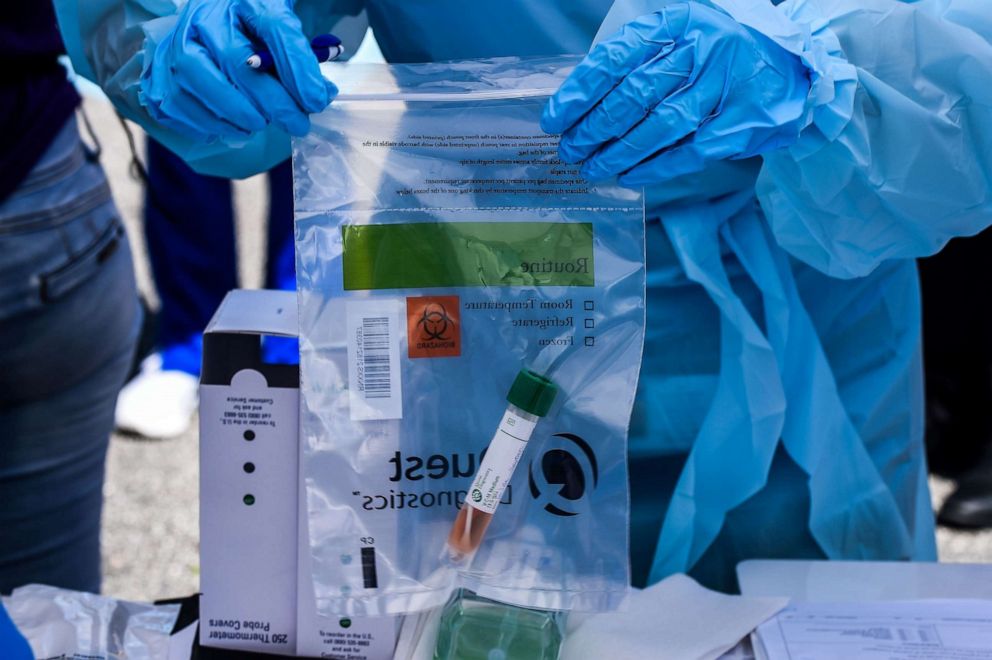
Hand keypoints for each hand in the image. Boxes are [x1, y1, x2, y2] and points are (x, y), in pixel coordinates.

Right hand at [140, 0, 335, 141]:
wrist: (203, 29)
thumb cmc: (247, 31)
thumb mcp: (278, 30)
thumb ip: (300, 57)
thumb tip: (320, 96)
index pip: (275, 27)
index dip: (298, 68)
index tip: (317, 101)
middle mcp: (202, 18)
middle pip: (239, 64)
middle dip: (274, 102)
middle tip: (297, 123)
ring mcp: (175, 45)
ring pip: (203, 85)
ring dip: (239, 115)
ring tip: (261, 123)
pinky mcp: (158, 74)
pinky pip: (180, 106)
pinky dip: (211, 124)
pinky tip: (234, 126)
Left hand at [541, 2, 808, 185]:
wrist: (793, 63)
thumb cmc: (718, 54)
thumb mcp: (681, 37)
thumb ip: (637, 60)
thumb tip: (581, 102)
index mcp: (678, 22)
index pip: (615, 58)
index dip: (579, 92)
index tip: (554, 118)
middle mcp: (703, 48)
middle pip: (633, 95)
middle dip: (593, 128)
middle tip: (569, 150)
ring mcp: (726, 84)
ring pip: (659, 125)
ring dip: (619, 153)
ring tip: (593, 168)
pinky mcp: (744, 120)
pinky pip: (690, 150)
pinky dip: (656, 167)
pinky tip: (631, 176)